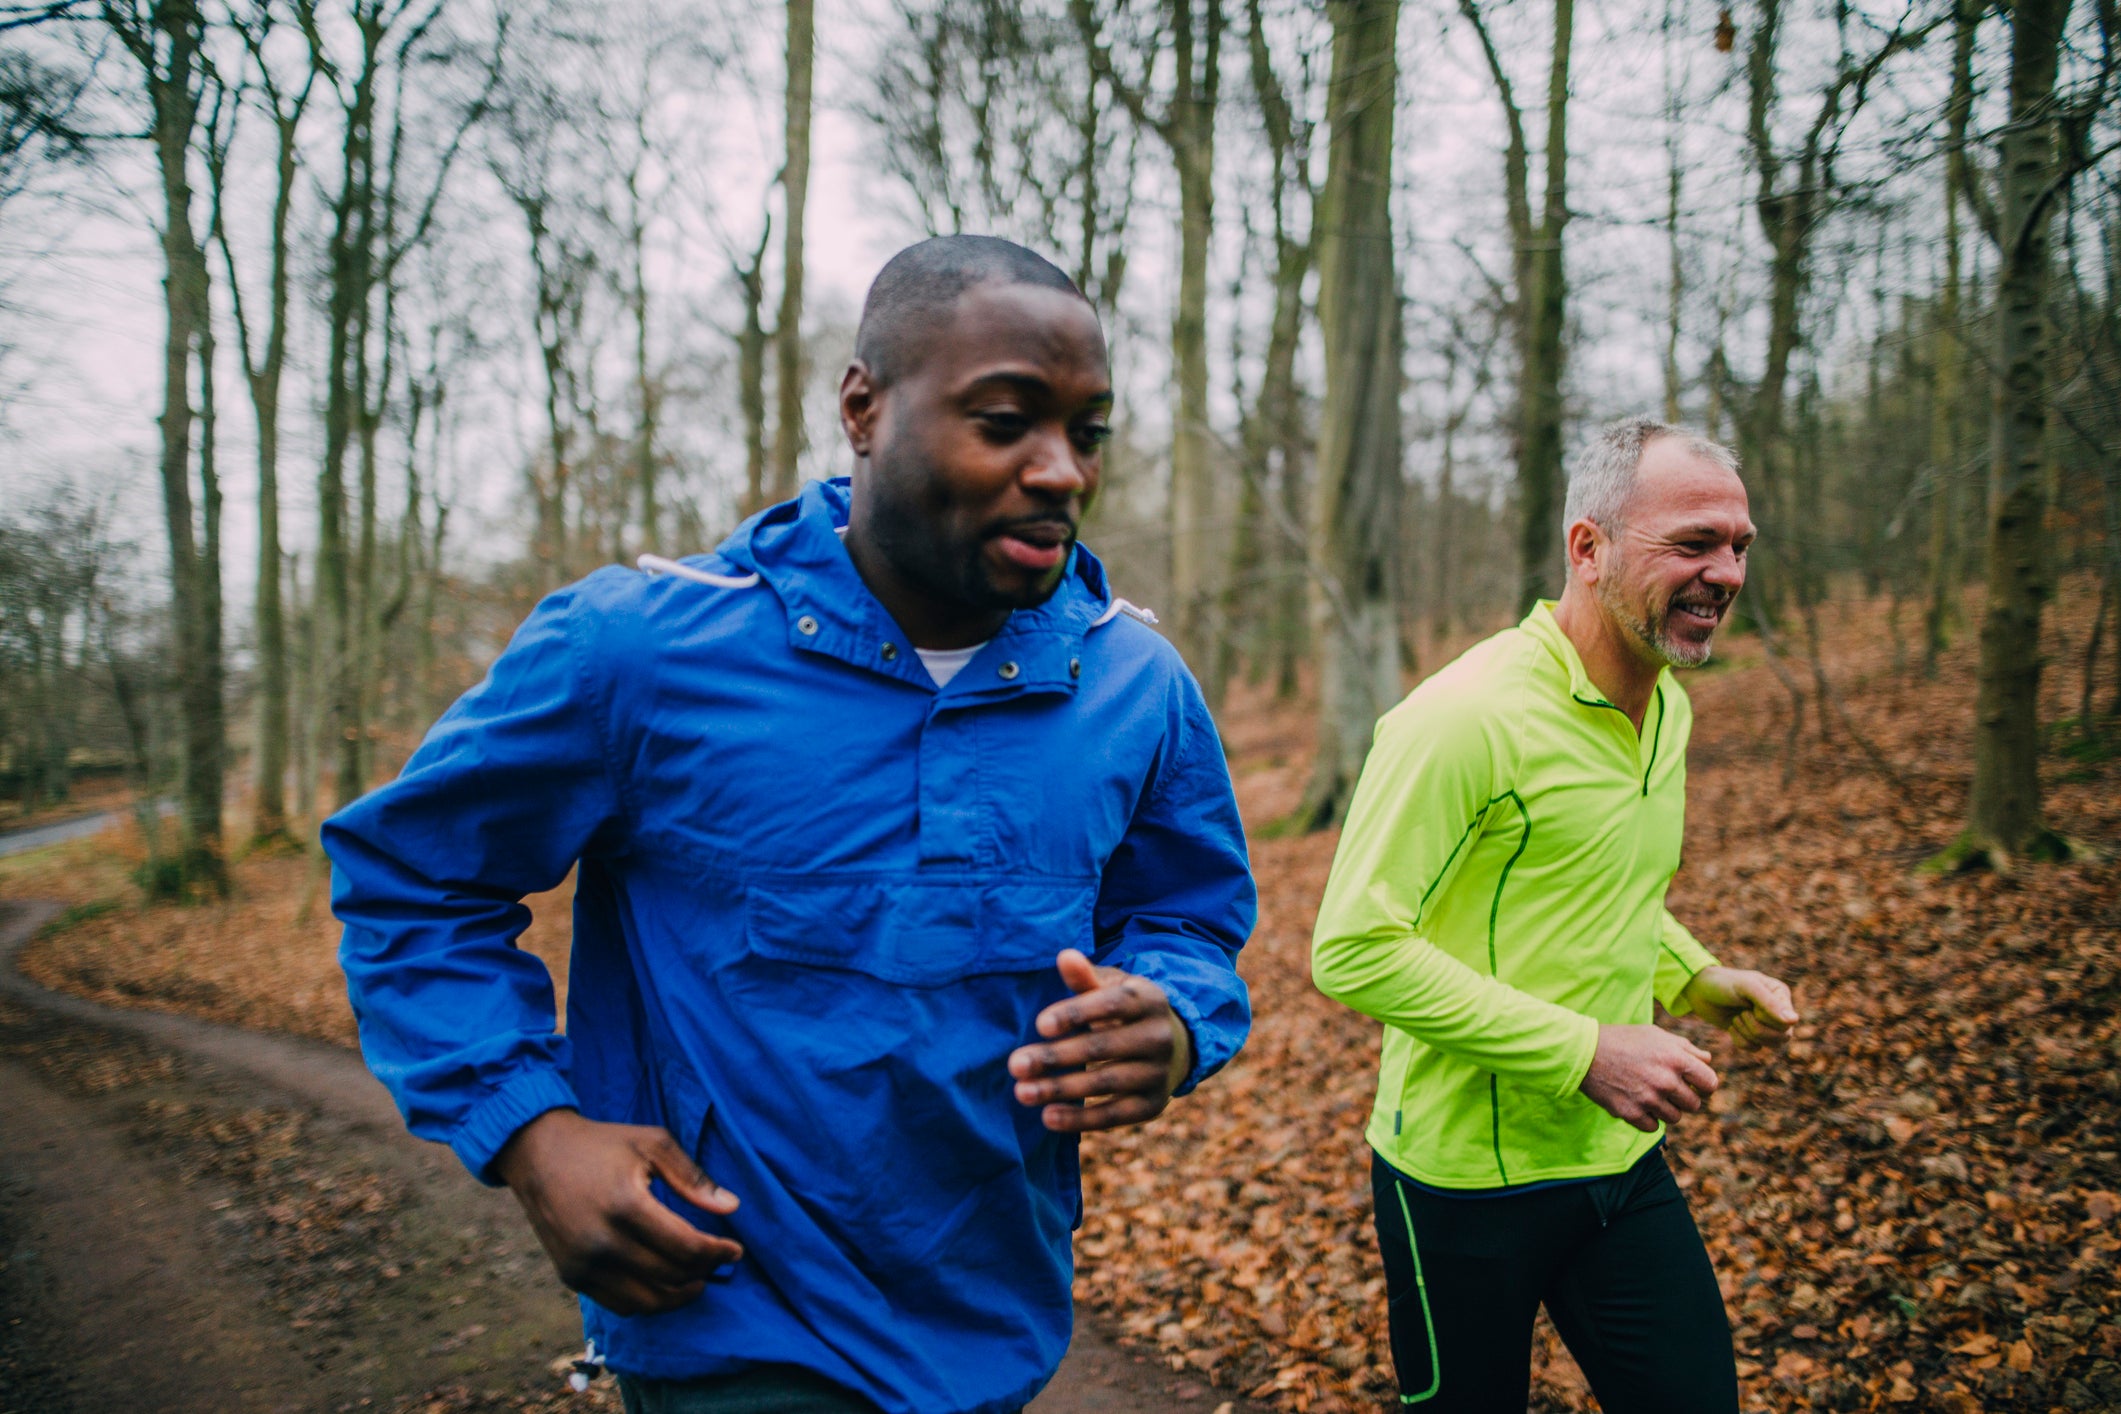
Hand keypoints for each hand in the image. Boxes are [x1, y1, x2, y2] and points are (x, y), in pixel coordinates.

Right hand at [492, 1108, 741, 1315]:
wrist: (537, 1154)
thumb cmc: (601, 1144)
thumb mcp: (652, 1143)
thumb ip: (692, 1177)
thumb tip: (731, 1207)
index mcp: (625, 1205)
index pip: (686, 1248)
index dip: (718, 1253)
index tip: (735, 1250)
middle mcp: (601, 1242)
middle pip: (671, 1276)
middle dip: (704, 1272)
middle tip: (718, 1260)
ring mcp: (582, 1264)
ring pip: (648, 1301)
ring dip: (679, 1295)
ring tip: (697, 1278)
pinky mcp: (570, 1276)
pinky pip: (620, 1304)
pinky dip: (649, 1300)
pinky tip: (664, 1283)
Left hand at [1008, 948, 1191, 1132]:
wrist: (1173, 1046)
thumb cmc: (1125, 1011)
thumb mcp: (1111, 988)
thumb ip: (1086, 978)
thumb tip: (1065, 957)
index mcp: (1148, 1000)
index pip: (1112, 1005)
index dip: (1076, 1014)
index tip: (1039, 1025)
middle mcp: (1159, 1036)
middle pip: (1103, 1047)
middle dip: (1056, 1057)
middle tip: (1015, 1064)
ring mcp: (1159, 1073)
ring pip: (1106, 1082)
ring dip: (1061, 1089)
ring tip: (1022, 1092)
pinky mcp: (1152, 1105)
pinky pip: (1114, 1115)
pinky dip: (1080, 1119)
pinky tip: (1047, 1117)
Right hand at [1579, 1024, 1719, 1132]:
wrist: (1584, 1051)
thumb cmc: (1622, 1039)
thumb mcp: (1656, 1035)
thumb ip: (1685, 1048)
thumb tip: (1707, 1060)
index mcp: (1676, 1059)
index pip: (1710, 1084)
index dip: (1703, 1084)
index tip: (1693, 1084)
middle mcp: (1665, 1081)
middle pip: (1693, 1105)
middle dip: (1683, 1098)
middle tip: (1666, 1088)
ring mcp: (1648, 1099)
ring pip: (1674, 1118)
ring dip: (1665, 1109)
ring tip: (1649, 1094)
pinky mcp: (1631, 1113)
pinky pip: (1654, 1128)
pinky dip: (1648, 1119)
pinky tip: (1637, 1103)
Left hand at [1679, 965, 1798, 1047]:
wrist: (1699, 991)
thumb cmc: (1723, 984)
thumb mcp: (1746, 988)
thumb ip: (1769, 1003)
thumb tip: (1793, 1021)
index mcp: (1780, 994)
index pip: (1787, 1022)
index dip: (1766, 1020)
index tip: (1749, 1007)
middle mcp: (1778, 1010)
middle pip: (1783, 1037)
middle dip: (1756, 1029)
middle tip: (1740, 1014)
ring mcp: (1766, 1023)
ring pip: (1770, 1045)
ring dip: (1747, 1034)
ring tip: (1736, 1018)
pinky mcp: (1751, 1034)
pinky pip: (1754, 1049)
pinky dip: (1740, 1040)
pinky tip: (1731, 1026)